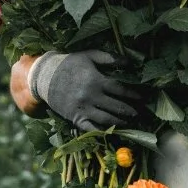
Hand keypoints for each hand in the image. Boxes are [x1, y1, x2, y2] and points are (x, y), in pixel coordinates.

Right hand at [28, 49, 145, 131]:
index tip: (143, 97)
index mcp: (96, 80)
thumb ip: (109, 58)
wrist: (43, 77)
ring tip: (130, 121)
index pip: (121, 90)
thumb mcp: (88, 56)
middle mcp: (91, 96)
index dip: (134, 94)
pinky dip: (104, 131)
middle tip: (141, 112)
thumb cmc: (68, 64)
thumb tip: (130, 62)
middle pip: (117, 106)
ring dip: (121, 122)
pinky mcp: (76, 118)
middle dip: (131, 110)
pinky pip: (92, 128)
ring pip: (107, 119)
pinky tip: (113, 131)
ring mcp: (83, 109)